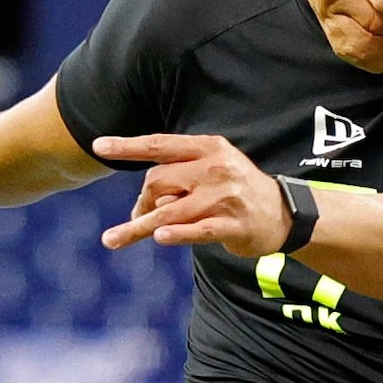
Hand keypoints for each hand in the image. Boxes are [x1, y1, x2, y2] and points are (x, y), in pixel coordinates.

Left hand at [92, 134, 289, 260]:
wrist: (284, 214)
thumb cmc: (236, 191)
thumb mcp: (211, 171)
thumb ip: (179, 178)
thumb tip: (143, 202)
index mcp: (208, 148)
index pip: (160, 144)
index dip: (128, 146)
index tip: (98, 145)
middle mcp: (216, 168)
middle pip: (158, 180)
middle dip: (140, 202)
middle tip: (138, 217)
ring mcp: (225, 197)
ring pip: (170, 211)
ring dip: (138, 226)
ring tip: (113, 239)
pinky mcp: (233, 225)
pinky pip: (197, 230)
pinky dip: (176, 233)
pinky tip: (158, 236)